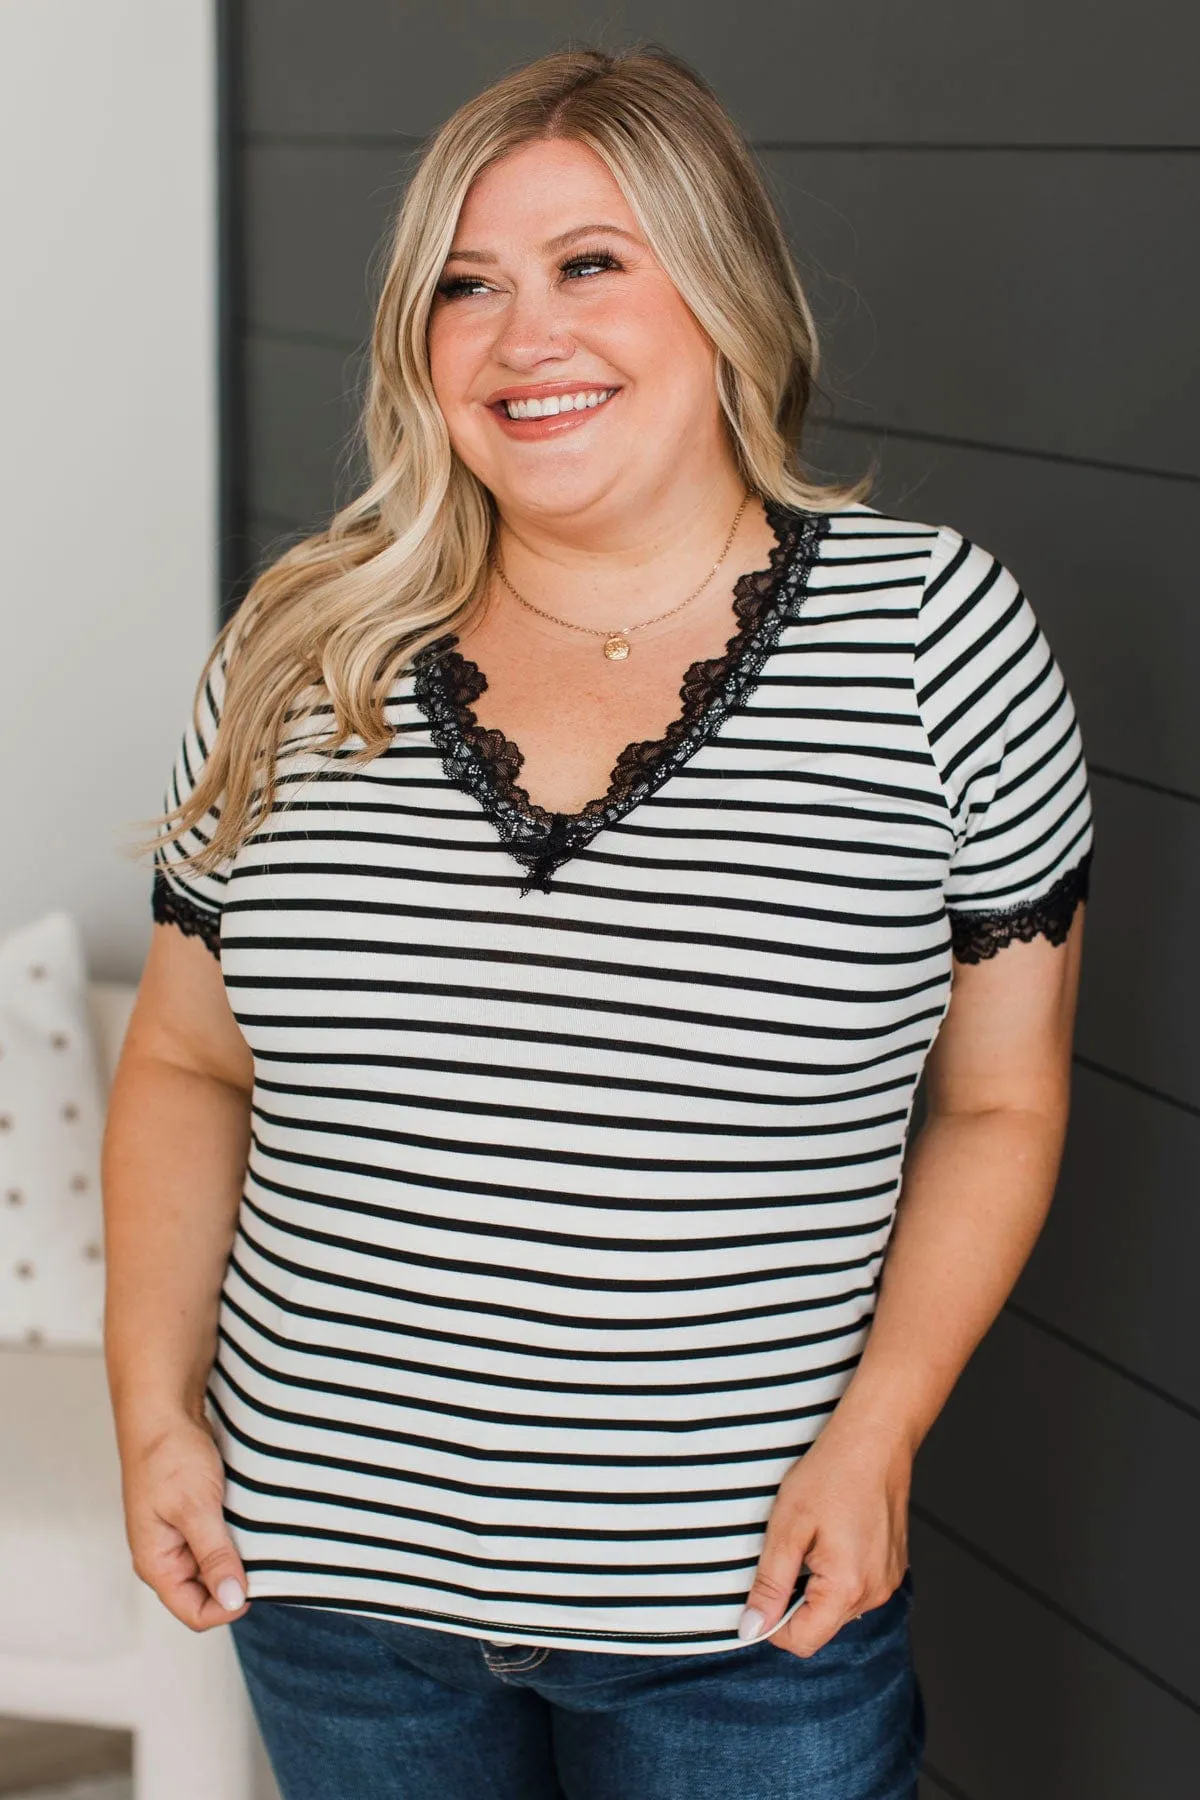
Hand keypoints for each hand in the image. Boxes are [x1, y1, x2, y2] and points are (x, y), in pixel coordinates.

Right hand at [118, 1410, 249, 1630]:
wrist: (163, 1410)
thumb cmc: (169, 1455)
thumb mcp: (196, 1507)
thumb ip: (214, 1555)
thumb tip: (233, 1600)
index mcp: (156, 1563)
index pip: (195, 1613)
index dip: (229, 1606)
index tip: (260, 1582)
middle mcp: (165, 1556)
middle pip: (207, 1593)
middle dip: (235, 1581)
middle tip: (263, 1556)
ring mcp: (178, 1536)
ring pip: (216, 1566)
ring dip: (238, 1556)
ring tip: (259, 1535)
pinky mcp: (193, 1517)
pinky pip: (218, 1541)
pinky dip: (237, 1536)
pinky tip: (253, 1521)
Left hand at [738, 1412, 910, 1658]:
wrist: (875, 1439)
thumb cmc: (832, 1474)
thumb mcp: (787, 1527)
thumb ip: (769, 1583)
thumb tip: (751, 1628)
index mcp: (848, 1588)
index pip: (802, 1642)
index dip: (772, 1623)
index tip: (761, 1588)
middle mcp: (875, 1593)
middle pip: (820, 1626)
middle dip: (795, 1600)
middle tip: (789, 1550)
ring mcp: (888, 1581)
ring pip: (838, 1608)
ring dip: (816, 1586)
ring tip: (813, 1539)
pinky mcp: (893, 1567)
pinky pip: (856, 1588)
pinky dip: (837, 1574)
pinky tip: (833, 1536)